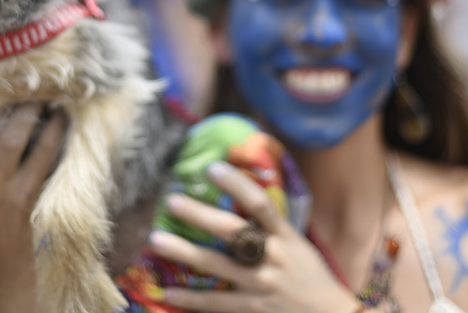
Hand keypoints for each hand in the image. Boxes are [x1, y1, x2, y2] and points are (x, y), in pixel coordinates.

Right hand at [0, 105, 67, 312]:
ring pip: (41, 152)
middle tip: (36, 90)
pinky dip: (58, 138)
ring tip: (59, 105)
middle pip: (10, 142)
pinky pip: (51, 161)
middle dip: (27, 113)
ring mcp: (17, 190)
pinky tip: (63, 120)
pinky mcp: (36, 193)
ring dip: (54, 126)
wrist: (4, 241)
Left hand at [148, 161, 360, 312]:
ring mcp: (262, 286)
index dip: (237, 184)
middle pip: (232, 231)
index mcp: (286, 238)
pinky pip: (217, 303)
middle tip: (173, 200)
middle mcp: (273, 258)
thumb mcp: (299, 247)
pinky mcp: (254, 310)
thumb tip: (241, 195)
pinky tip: (167, 294)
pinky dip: (191, 300)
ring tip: (156, 240)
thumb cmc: (311, 279)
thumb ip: (272, 227)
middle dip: (200, 215)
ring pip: (218, 266)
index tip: (212, 168)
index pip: (260, 204)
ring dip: (184, 252)